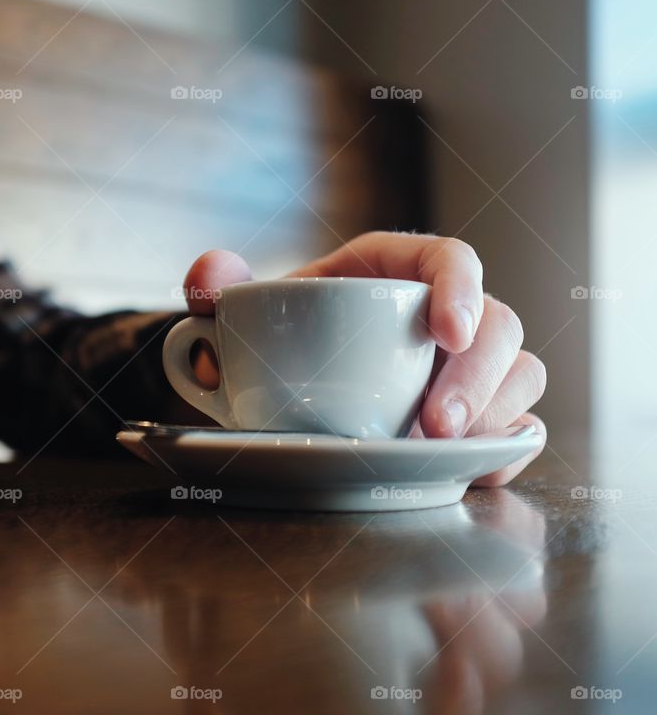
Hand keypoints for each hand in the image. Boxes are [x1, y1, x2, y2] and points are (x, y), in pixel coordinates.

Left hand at [182, 232, 546, 485]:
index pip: (450, 259)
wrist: (278, 388)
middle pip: (498, 325)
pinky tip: (468, 468)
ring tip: (440, 451)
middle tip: (433, 426)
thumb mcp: (237, 316)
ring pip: (519, 374)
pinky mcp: (474, 413)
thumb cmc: (273, 340)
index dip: (461, 288)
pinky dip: (503, 449)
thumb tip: (208, 277)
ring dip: (493, 415)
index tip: (448, 332)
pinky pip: (517, 425)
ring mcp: (464, 365)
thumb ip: (215, 290)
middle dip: (477, 377)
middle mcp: (441, 312)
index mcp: (392, 270)